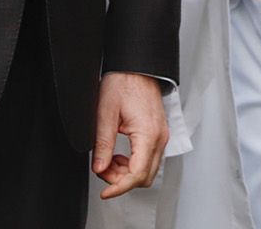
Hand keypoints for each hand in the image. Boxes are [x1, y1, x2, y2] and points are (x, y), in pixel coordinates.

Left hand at [92, 72, 168, 198]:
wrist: (137, 68)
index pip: (137, 174)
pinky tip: (118, 154)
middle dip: (122, 180)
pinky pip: (149, 158)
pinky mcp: (158, 133)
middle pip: (145, 176)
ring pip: (148, 169)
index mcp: (148, 134)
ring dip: (127, 172)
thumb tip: (99, 167)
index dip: (119, 188)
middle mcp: (160, 137)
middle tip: (102, 169)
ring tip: (108, 160)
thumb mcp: (105, 115)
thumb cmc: (124, 84)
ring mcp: (161, 135)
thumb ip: (103, 145)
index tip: (105, 192)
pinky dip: (133, 163)